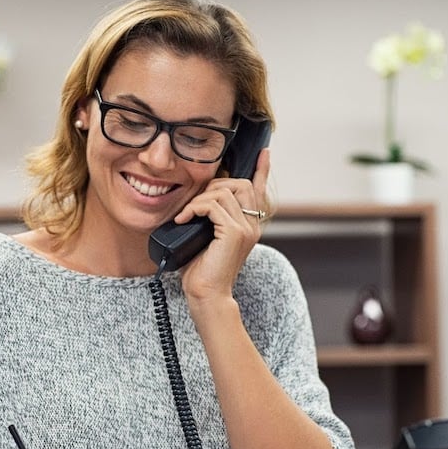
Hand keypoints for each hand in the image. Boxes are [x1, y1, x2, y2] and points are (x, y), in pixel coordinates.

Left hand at [175, 148, 270, 301]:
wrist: (207, 295)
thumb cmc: (202, 270)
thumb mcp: (207, 238)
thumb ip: (212, 219)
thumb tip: (199, 200)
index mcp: (249, 225)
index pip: (259, 191)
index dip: (262, 170)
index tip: (264, 152)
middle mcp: (252, 225)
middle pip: (241, 183)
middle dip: (215, 184)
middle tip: (196, 203)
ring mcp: (246, 229)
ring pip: (225, 191)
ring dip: (200, 198)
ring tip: (187, 215)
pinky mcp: (234, 233)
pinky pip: (213, 205)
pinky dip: (194, 208)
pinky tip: (183, 220)